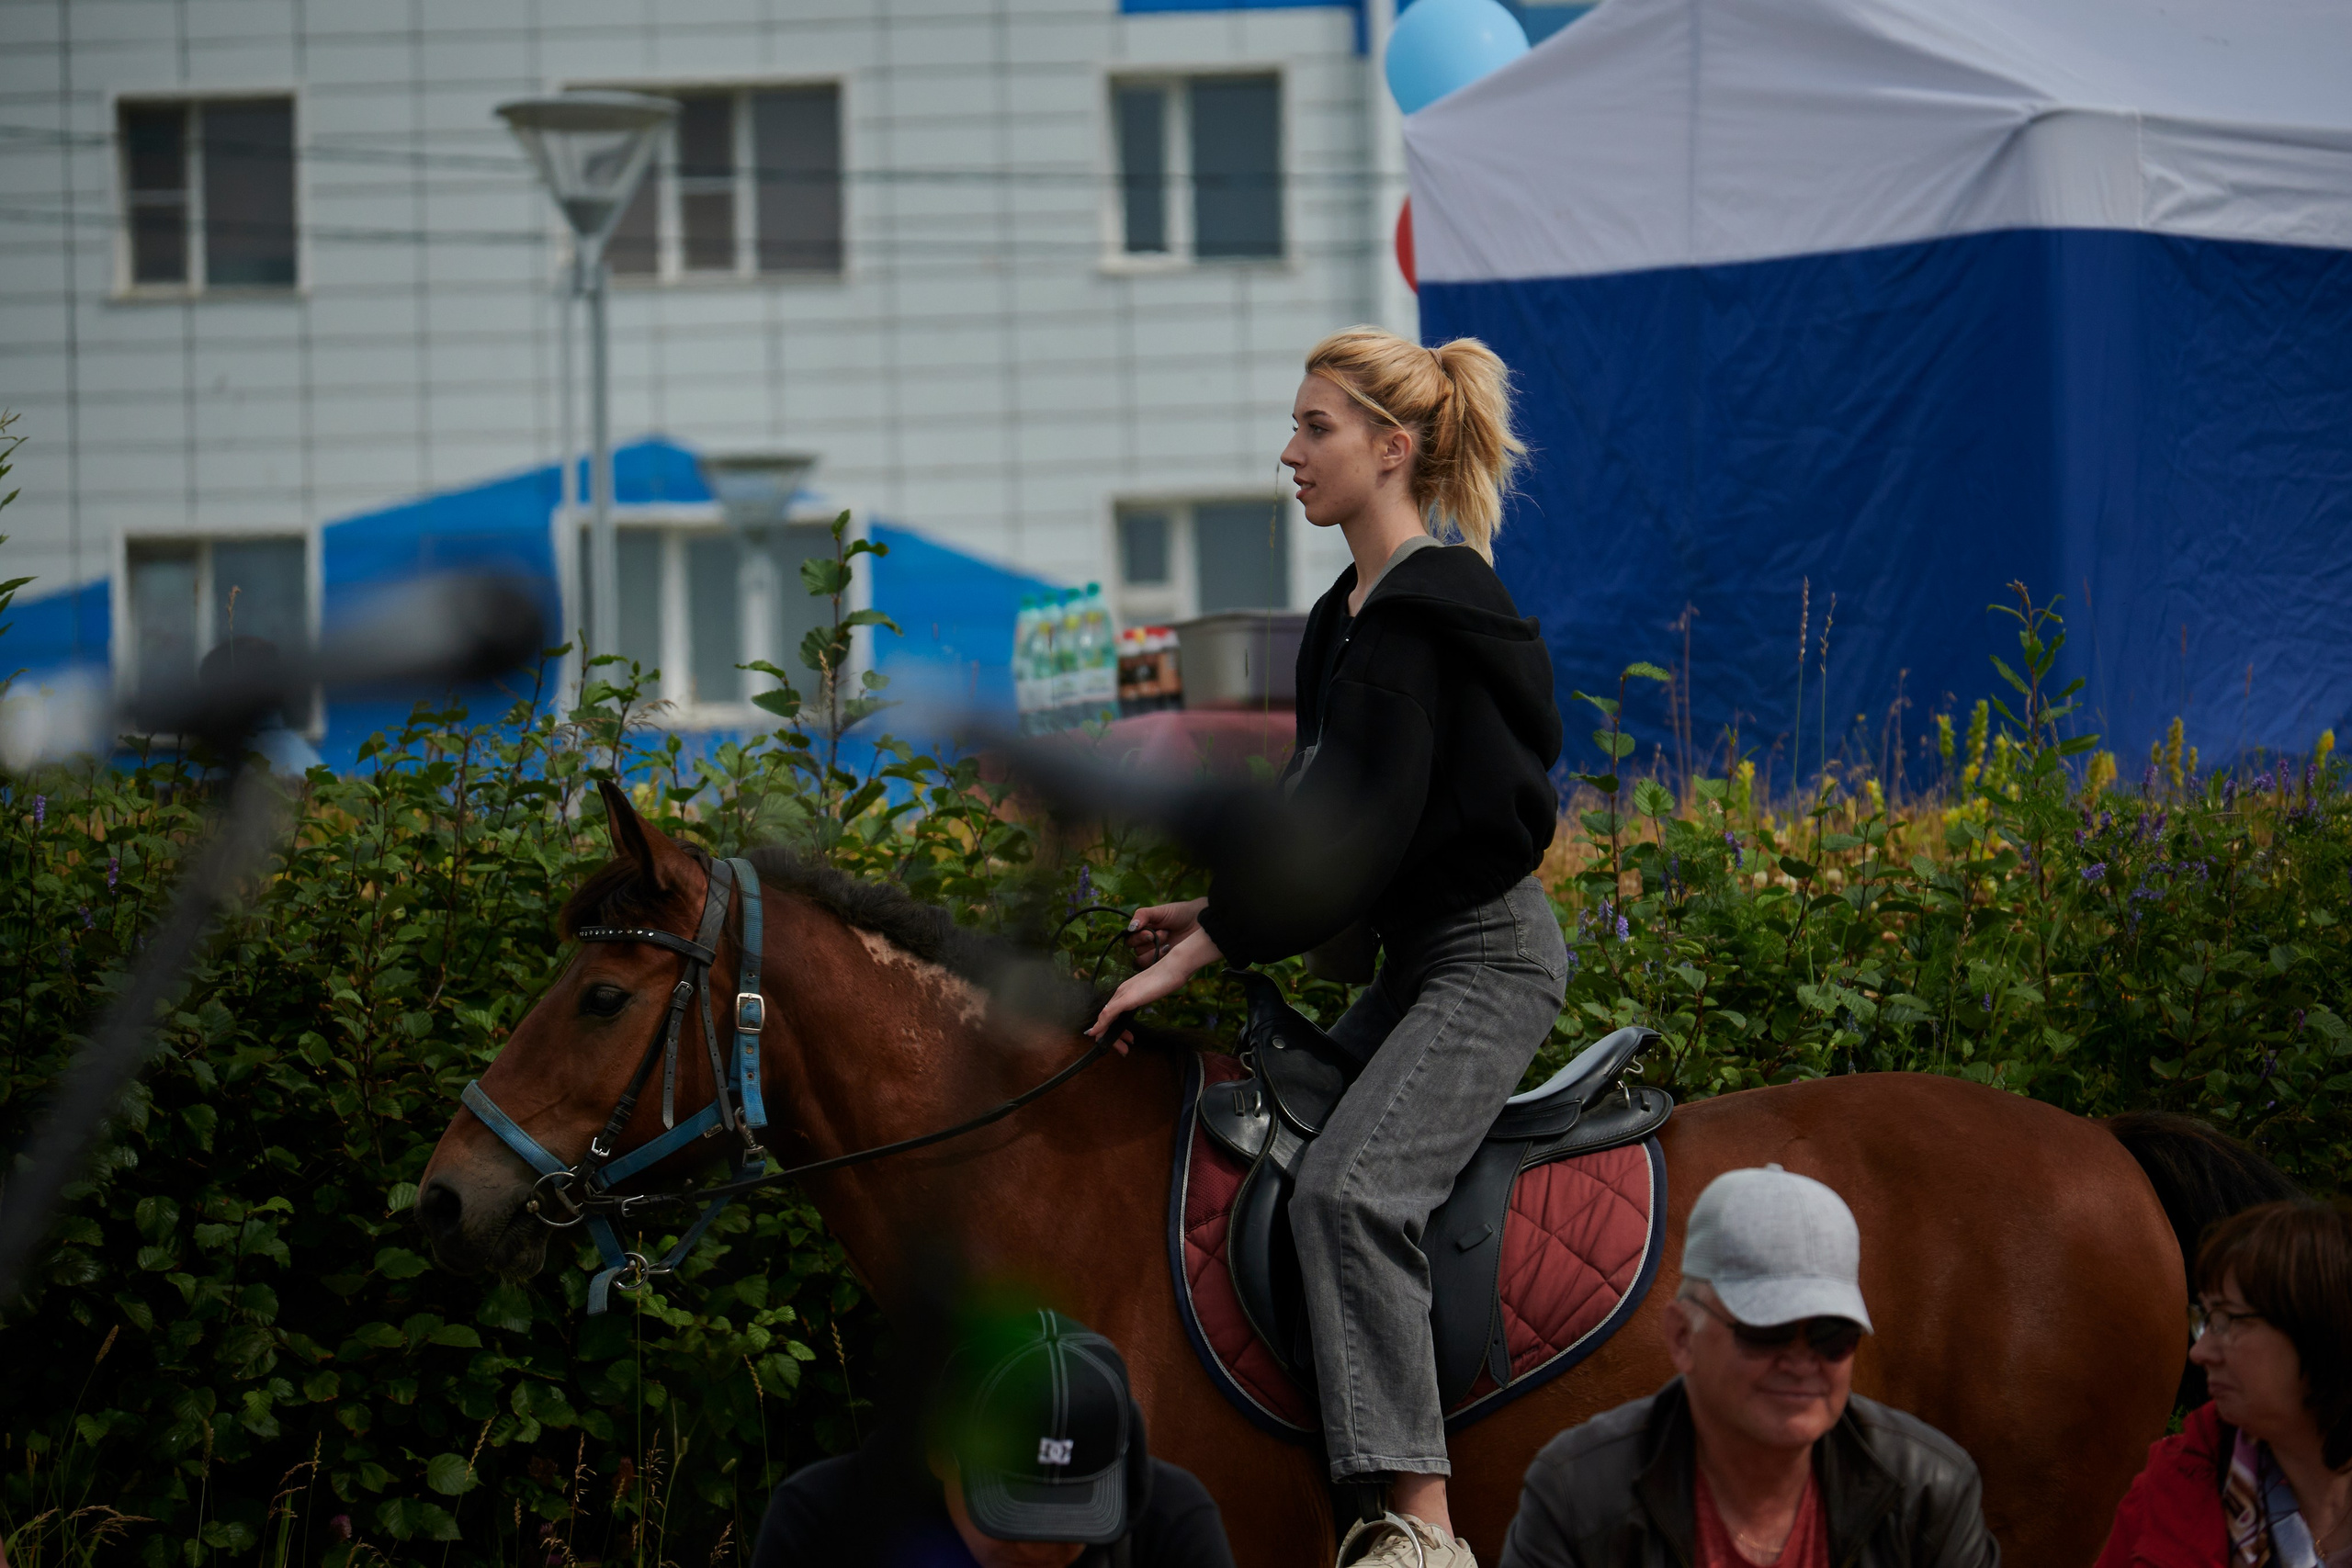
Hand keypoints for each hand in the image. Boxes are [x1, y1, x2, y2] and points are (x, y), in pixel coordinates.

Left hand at [1089, 925, 1221, 1049]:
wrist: (1174, 968)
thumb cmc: (1166, 980)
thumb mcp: (1151, 992)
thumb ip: (1141, 998)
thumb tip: (1136, 1007)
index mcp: (1125, 991)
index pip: (1111, 1013)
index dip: (1113, 1029)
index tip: (1123, 1041)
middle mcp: (1120, 992)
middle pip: (1106, 1018)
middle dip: (1111, 1036)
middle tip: (1124, 1049)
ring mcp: (1122, 994)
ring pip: (1105, 1018)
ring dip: (1110, 1036)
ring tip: (1124, 1048)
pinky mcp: (1126, 998)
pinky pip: (1108, 1013)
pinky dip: (1101, 1025)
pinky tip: (1097, 1034)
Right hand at [1124, 898, 1208, 968]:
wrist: (1198, 921)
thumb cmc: (1178, 913)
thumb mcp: (1159, 911)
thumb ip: (1143, 915)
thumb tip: (1131, 927)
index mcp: (1141, 932)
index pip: (1129, 940)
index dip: (1138, 938)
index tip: (1150, 933)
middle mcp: (1146, 945)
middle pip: (1135, 952)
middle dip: (1148, 944)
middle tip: (1164, 933)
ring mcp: (1155, 955)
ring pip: (1143, 962)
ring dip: (1155, 952)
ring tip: (1169, 942)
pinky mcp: (1164, 964)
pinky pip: (1154, 968)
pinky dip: (1161, 960)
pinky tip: (1171, 950)